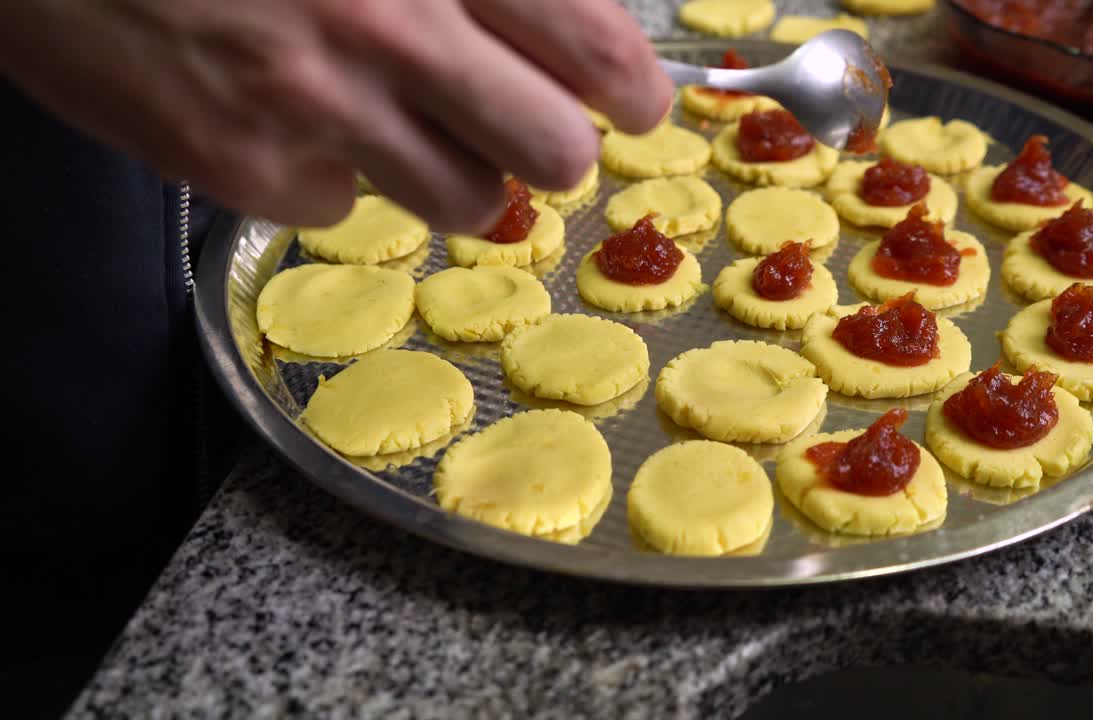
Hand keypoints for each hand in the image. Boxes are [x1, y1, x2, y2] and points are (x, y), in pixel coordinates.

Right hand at [0, 0, 670, 230]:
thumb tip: (568, 16)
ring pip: (467, 201)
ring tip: (400, 118)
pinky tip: (289, 119)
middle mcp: (383, 26)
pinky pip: (346, 209)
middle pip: (554, 150)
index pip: (592, 45)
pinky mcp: (237, 166)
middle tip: (532, 128)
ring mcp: (309, 107)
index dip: (635, 85)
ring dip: (455, 170)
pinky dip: (334, 175)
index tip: (636, 101)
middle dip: (555, 144)